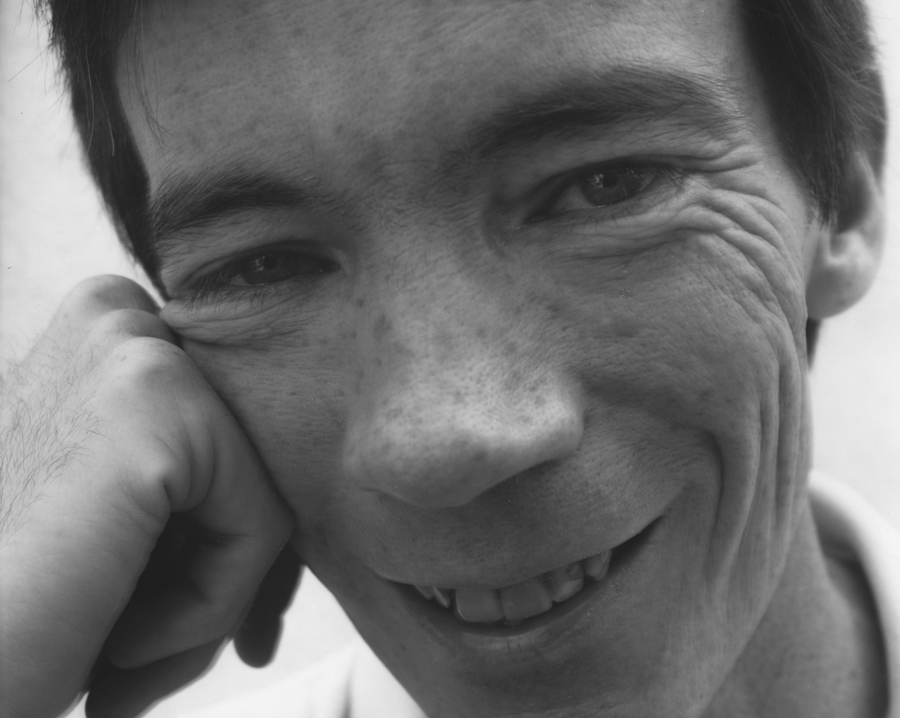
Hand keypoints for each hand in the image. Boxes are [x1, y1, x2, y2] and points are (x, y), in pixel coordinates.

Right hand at [0, 276, 297, 717]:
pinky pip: (261, 525)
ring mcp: (137, 348)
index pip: (234, 435)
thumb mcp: (123, 514)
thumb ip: (198, 478)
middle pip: (257, 461)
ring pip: (264, 495)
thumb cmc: (30, 611)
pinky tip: (123, 641)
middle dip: (230, 559)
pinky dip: (212, 606)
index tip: (185, 603)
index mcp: (106, 331)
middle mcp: (117, 316)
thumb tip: (301, 484)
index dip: (221, 530)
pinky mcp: (160, 405)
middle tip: (156, 640)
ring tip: (126, 646)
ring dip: (215, 594)